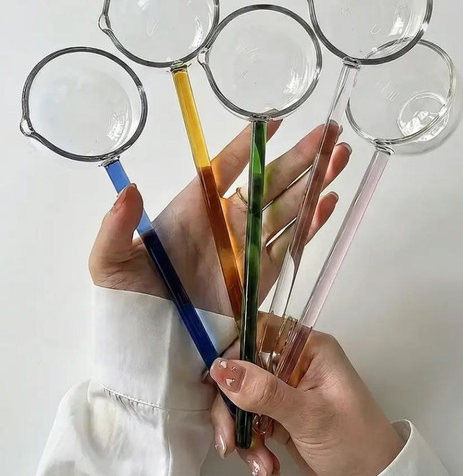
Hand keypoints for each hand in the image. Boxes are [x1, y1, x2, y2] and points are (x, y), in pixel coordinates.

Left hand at [89, 123, 350, 315]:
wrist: (147, 353)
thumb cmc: (124, 304)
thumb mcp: (109, 262)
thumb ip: (116, 226)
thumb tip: (130, 189)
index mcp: (192, 209)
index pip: (225, 168)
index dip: (249, 146)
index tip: (273, 122)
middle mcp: (224, 223)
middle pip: (268, 182)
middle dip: (300, 157)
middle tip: (328, 132)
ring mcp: (245, 250)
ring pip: (288, 208)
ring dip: (315, 182)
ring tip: (339, 157)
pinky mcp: (260, 278)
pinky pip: (290, 246)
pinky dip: (312, 224)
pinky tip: (330, 201)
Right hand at [209, 333, 403, 475]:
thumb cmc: (355, 442)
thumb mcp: (309, 415)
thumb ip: (264, 392)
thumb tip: (221, 369)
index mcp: (309, 348)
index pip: (260, 331)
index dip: (235, 349)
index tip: (217, 377)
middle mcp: (295, 364)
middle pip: (243, 368)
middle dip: (233, 406)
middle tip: (229, 439)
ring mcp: (285, 391)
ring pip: (242, 398)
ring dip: (242, 432)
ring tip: (258, 463)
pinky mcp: (279, 417)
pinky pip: (249, 422)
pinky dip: (250, 444)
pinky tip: (265, 465)